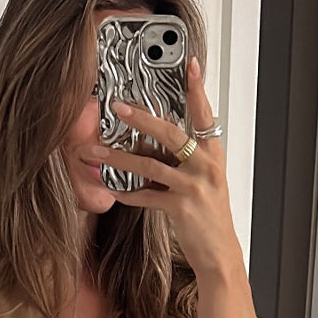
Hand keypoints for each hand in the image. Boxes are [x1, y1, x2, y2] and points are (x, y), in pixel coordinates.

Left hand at [89, 56, 242, 281]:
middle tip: (118, 107)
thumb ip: (184, 160)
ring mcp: (193, 186)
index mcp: (212, 154)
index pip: (205, 114)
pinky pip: (146, 196)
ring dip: (119, 157)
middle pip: (170, 132)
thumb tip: (155, 142)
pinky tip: (111, 190)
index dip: (197, 89)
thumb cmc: (210, 216)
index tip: (190, 65)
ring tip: (97, 151)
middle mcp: (204, 165)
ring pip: (150, 164)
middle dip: (142, 117)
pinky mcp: (180, 207)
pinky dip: (127, 193)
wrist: (219, 252)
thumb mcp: (205, 181)